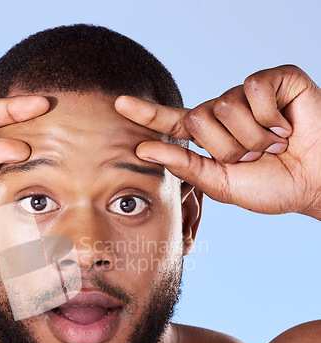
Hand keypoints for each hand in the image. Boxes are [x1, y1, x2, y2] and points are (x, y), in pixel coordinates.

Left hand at [115, 65, 320, 218]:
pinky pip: (254, 88)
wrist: (317, 182)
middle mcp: (225, 112)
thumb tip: (143, 149)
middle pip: (199, 120)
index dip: (147, 113)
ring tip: (274, 143)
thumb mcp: (221, 183)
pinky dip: (271, 114)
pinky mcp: (275, 79)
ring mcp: (248, 94)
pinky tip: (287, 124)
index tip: (119, 104)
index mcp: (210, 138)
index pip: (173, 122)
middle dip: (228, 149)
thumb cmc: (272, 186)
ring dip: (252, 137)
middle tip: (255, 158)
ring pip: (225, 106)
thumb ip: (185, 166)